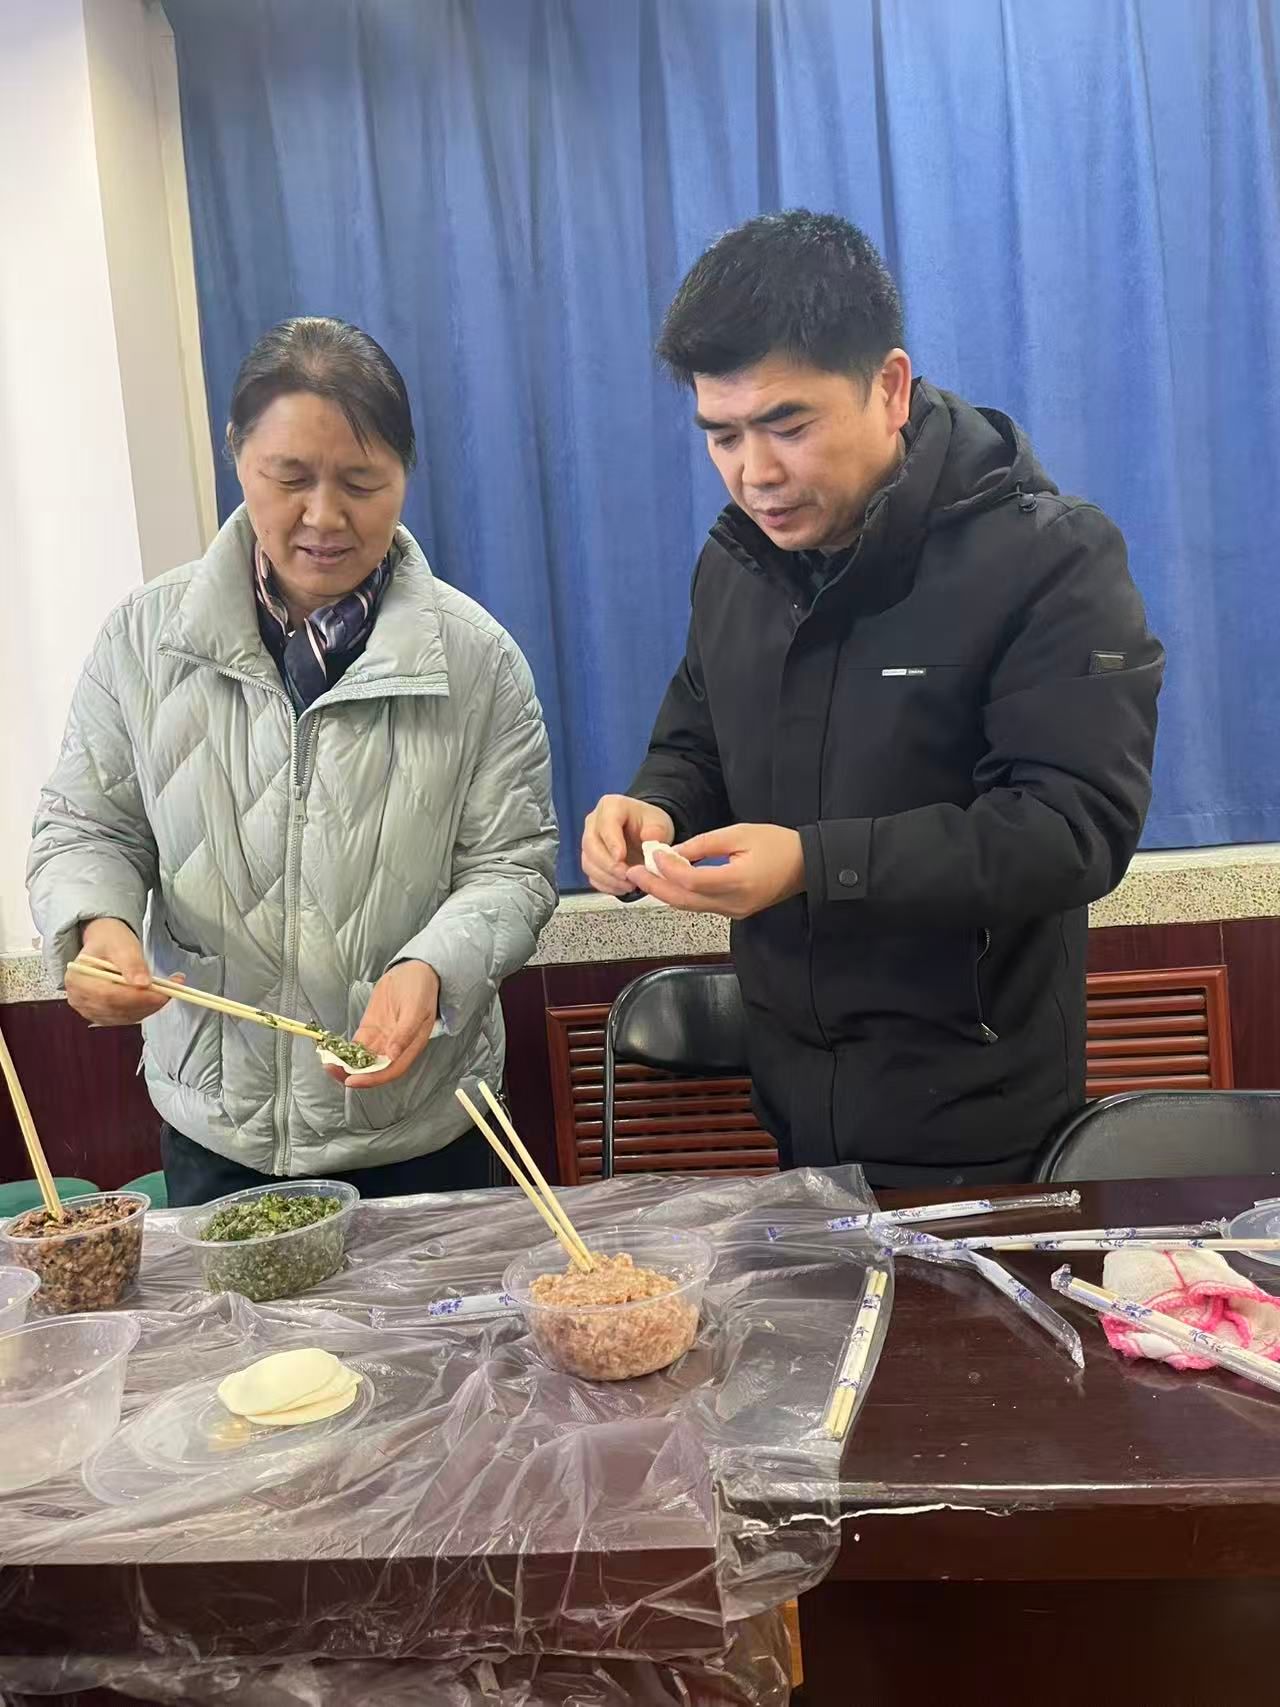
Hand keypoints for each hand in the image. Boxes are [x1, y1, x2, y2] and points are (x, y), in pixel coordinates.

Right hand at [65, 919, 178, 1025]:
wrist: (105, 944)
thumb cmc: (110, 941)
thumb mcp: (122, 945)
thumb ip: (132, 964)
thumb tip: (143, 984)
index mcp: (78, 979)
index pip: (108, 995)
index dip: (138, 997)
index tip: (163, 992)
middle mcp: (79, 999)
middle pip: (117, 1009)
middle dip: (149, 1002)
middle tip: (173, 989)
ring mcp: (90, 1010)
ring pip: (125, 1016)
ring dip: (151, 1006)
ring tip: (170, 989)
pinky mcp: (103, 1015)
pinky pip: (127, 1017)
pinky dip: (146, 1009)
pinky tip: (157, 996)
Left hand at [327, 961, 439, 1088]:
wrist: (415, 971)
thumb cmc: (422, 989)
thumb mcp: (417, 1009)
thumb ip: (406, 1033)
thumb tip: (393, 1055)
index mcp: (409, 1047)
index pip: (390, 1070)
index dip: (371, 1079)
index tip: (352, 1080)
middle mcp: (394, 1047)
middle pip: (373, 1069)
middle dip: (352, 1073)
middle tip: (332, 1069)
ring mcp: (381, 1038)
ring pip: (362, 1059)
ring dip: (345, 1063)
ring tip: (328, 1062)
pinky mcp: (370, 1028)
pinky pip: (356, 1045)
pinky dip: (344, 1050)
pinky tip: (331, 1050)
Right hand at [581, 795, 675, 895]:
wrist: (645, 834)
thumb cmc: (649, 824)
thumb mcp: (659, 822)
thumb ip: (656, 830)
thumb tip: (650, 840)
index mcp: (610, 807)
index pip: (605, 824)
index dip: (612, 842)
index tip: (621, 857)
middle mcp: (594, 823)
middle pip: (590, 845)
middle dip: (608, 864)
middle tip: (626, 875)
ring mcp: (590, 843)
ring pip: (588, 863)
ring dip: (608, 878)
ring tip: (629, 884)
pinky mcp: (591, 861)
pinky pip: (592, 876)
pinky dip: (606, 885)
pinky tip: (622, 888)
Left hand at [624, 823, 805, 919]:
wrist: (807, 866)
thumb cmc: (777, 844)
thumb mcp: (740, 833)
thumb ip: (705, 844)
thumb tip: (673, 853)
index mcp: (737, 882)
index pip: (691, 881)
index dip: (668, 868)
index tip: (653, 854)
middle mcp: (733, 903)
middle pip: (684, 901)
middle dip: (655, 887)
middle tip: (631, 873)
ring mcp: (734, 912)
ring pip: (690, 907)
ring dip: (665, 892)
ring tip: (643, 876)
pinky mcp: (735, 913)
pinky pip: (701, 906)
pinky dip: (682, 895)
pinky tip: (668, 881)